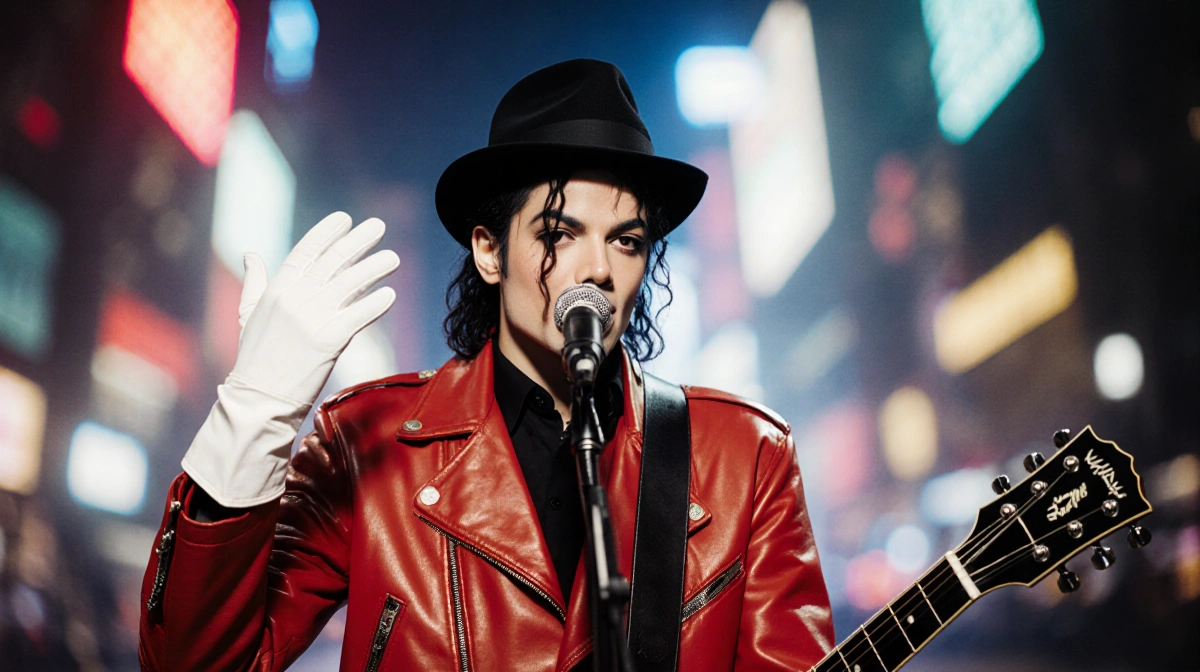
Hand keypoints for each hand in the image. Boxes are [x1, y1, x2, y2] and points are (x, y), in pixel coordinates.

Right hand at [230, 211, 398, 406]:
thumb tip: (250, 254)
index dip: (326, 233)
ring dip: (374, 268)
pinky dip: (375, 304)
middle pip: (332, 261)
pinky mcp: (328, 342)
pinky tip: (390, 295)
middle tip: (378, 226)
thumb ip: (254, 283)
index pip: (305, 252)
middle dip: (358, 241)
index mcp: (277, 290)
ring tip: (393, 257)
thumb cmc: (255, 358)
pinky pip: (358, 316)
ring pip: (350, 284)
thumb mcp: (248, 315)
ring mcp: (312, 319)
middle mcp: (294, 299)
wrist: (259, 399)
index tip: (345, 218)